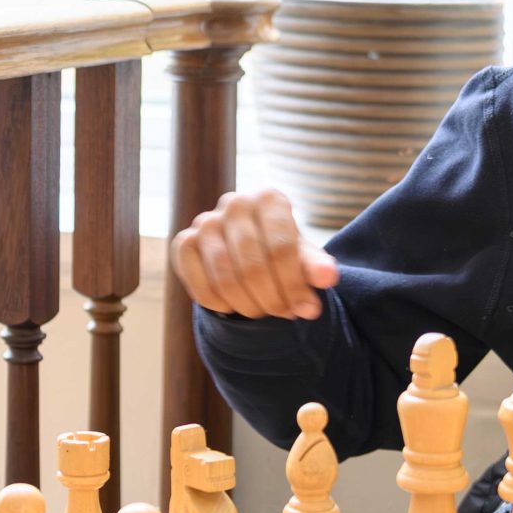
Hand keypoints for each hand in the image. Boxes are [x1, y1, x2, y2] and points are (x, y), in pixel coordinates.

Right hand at [172, 187, 341, 320]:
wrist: (249, 252)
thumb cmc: (282, 253)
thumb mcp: (304, 258)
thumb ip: (317, 266)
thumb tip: (328, 278)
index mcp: (269, 198)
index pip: (281, 248)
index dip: (295, 286)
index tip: (307, 309)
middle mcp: (234, 203)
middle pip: (253, 265)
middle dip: (273, 299)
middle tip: (284, 314)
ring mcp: (205, 222)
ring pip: (225, 278)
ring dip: (248, 305)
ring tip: (263, 313)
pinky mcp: (184, 243)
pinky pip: (200, 286)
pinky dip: (220, 305)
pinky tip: (234, 307)